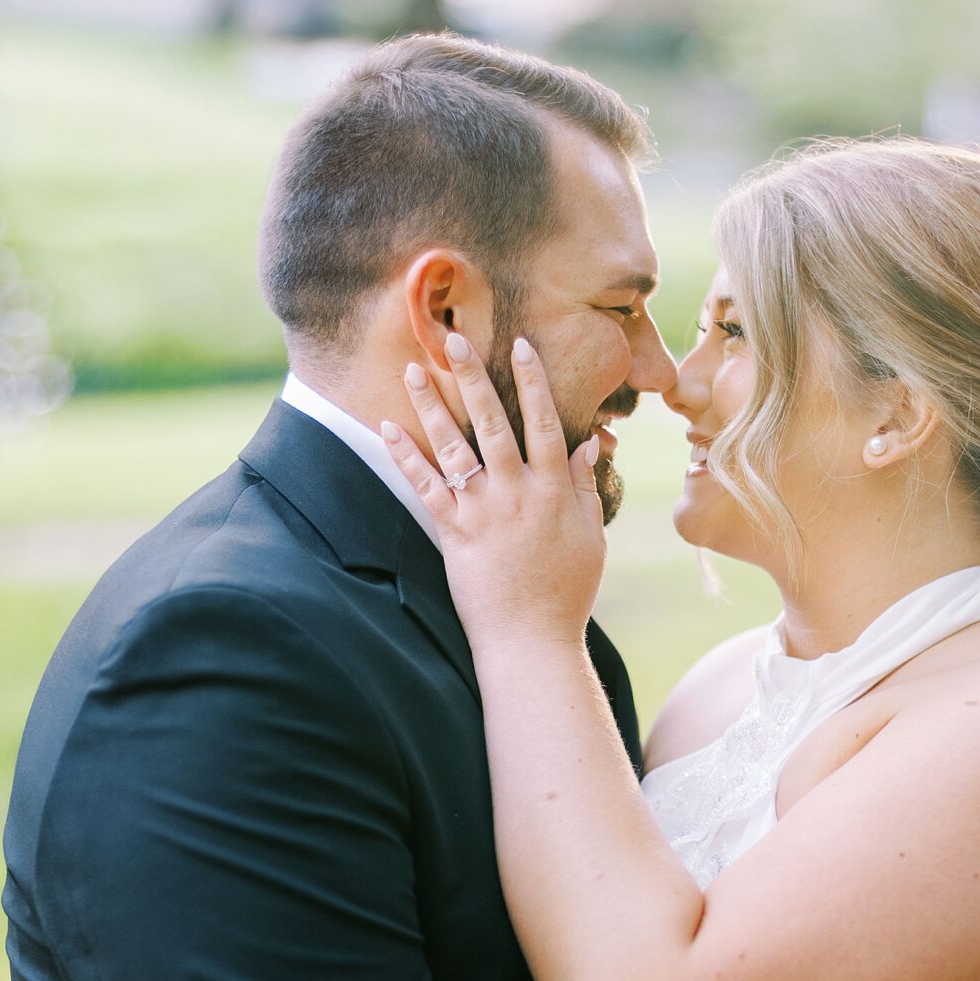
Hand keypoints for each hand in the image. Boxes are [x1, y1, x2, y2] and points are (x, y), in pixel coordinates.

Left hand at [382, 334, 606, 646]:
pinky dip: (406, 456)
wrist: (533, 641)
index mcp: (554, 491)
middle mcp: (518, 493)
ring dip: (433, 405)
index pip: (544, 423)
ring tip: (415, 370)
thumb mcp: (591, 537)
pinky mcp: (455, 533)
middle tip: (454, 339)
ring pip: (456, 447)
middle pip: (495, 422)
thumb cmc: (566, 593)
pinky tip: (388, 427)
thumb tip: (587, 441)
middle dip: (473, 377)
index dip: (532, 381)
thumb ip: (585, 486)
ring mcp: (484, 512)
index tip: (520, 345)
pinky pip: (426, 487)